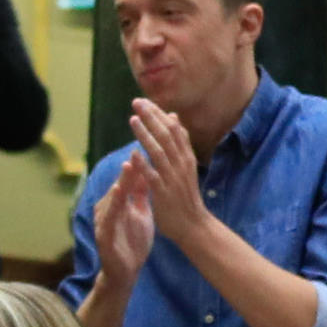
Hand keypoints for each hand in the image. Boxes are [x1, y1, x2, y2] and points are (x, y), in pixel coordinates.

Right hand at [92, 151, 155, 288]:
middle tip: (138, 148)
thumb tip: (148, 174)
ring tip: (129, 165)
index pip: (128, 181)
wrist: (126, 273)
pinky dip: (113, 203)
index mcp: (118, 205)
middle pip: (119, 185)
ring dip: (120, 182)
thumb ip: (142, 196)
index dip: (137, 165)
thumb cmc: (133, 244)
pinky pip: (108, 216)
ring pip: (112, 198)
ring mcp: (103, 221)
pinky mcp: (103, 235)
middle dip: (129, 168)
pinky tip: (118, 191)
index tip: (148, 148)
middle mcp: (108, 209)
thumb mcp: (142, 215)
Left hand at [128, 98, 207, 245]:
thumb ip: (179, 143)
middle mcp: (181, 164)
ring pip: (159, 151)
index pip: (173, 129)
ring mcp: (173, 178)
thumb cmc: (185, 196)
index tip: (145, 101)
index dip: (159, 114)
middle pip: (167, 135)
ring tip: (133, 119)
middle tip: (137, 102)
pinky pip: (153, 176)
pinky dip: (144, 163)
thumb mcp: (186, 166)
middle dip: (151, 117)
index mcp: (186, 157)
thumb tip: (174, 117)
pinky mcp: (164, 193)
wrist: (193, 225)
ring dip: (146, 134)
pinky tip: (133, 152)